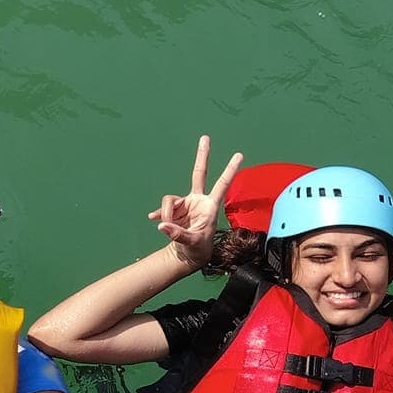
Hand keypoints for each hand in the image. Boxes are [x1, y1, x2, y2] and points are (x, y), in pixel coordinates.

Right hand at [148, 135, 241, 267]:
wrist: (187, 255)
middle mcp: (198, 200)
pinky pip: (163, 208)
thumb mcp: (191, 243)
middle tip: (206, 137)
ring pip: (170, 200)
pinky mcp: (174, 210)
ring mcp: (185, 204)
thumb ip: (178, 234)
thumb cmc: (198, 249)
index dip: (230, 170)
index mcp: (210, 206)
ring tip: (167, 228)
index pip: (222, 184)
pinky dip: (159, 214)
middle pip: (199, 173)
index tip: (239, 155)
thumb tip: (162, 224)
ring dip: (167, 213)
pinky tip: (153, 220)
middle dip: (202, 155)